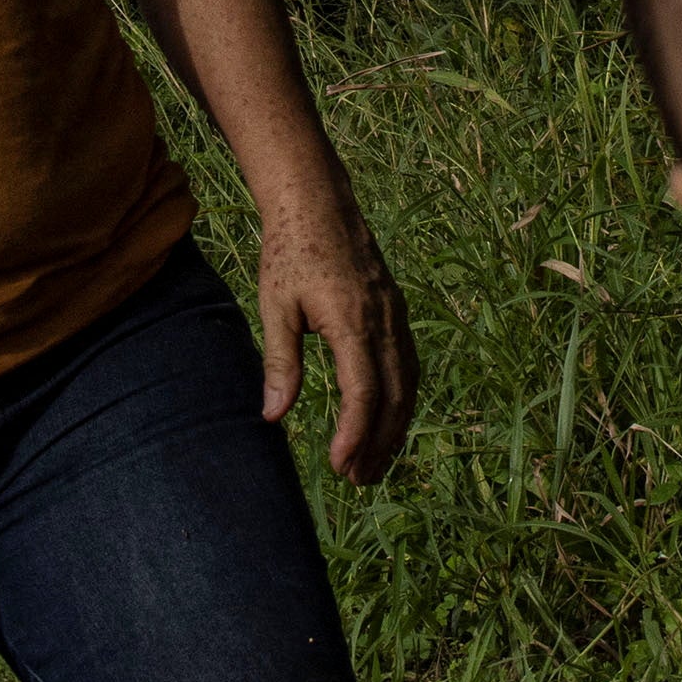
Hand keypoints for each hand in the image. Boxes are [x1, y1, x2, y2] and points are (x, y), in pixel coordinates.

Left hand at [255, 195, 421, 485]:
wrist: (318, 202)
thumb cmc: (290, 252)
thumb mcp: (276, 307)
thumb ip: (280, 362)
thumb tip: (272, 415)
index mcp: (353, 321)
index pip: (364, 391)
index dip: (355, 433)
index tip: (340, 464)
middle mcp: (384, 321)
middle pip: (394, 396)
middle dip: (378, 443)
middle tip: (357, 480)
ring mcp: (395, 315)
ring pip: (408, 383)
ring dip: (394, 427)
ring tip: (373, 463)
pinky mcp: (396, 310)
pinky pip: (409, 364)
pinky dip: (402, 399)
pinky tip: (387, 418)